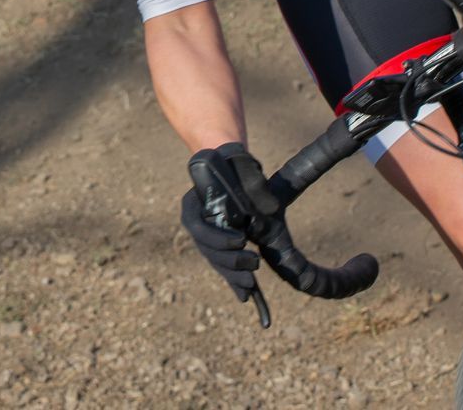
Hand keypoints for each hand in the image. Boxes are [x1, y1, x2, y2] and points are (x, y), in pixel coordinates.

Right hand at [181, 143, 280, 300]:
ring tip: (251, 285)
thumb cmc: (235, 167)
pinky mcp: (216, 246)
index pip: (198, 227)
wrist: (230, 167)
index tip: (241, 240)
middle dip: (230, 262)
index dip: (218, 238)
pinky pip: (222, 266)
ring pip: (215, 262)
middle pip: (207, 250)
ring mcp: (204, 236)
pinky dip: (233, 281)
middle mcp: (195, 222)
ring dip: (232, 276)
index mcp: (192, 203)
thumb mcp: (243, 169)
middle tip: (254, 263)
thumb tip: (270, 206)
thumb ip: (253, 183)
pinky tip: (245, 297)